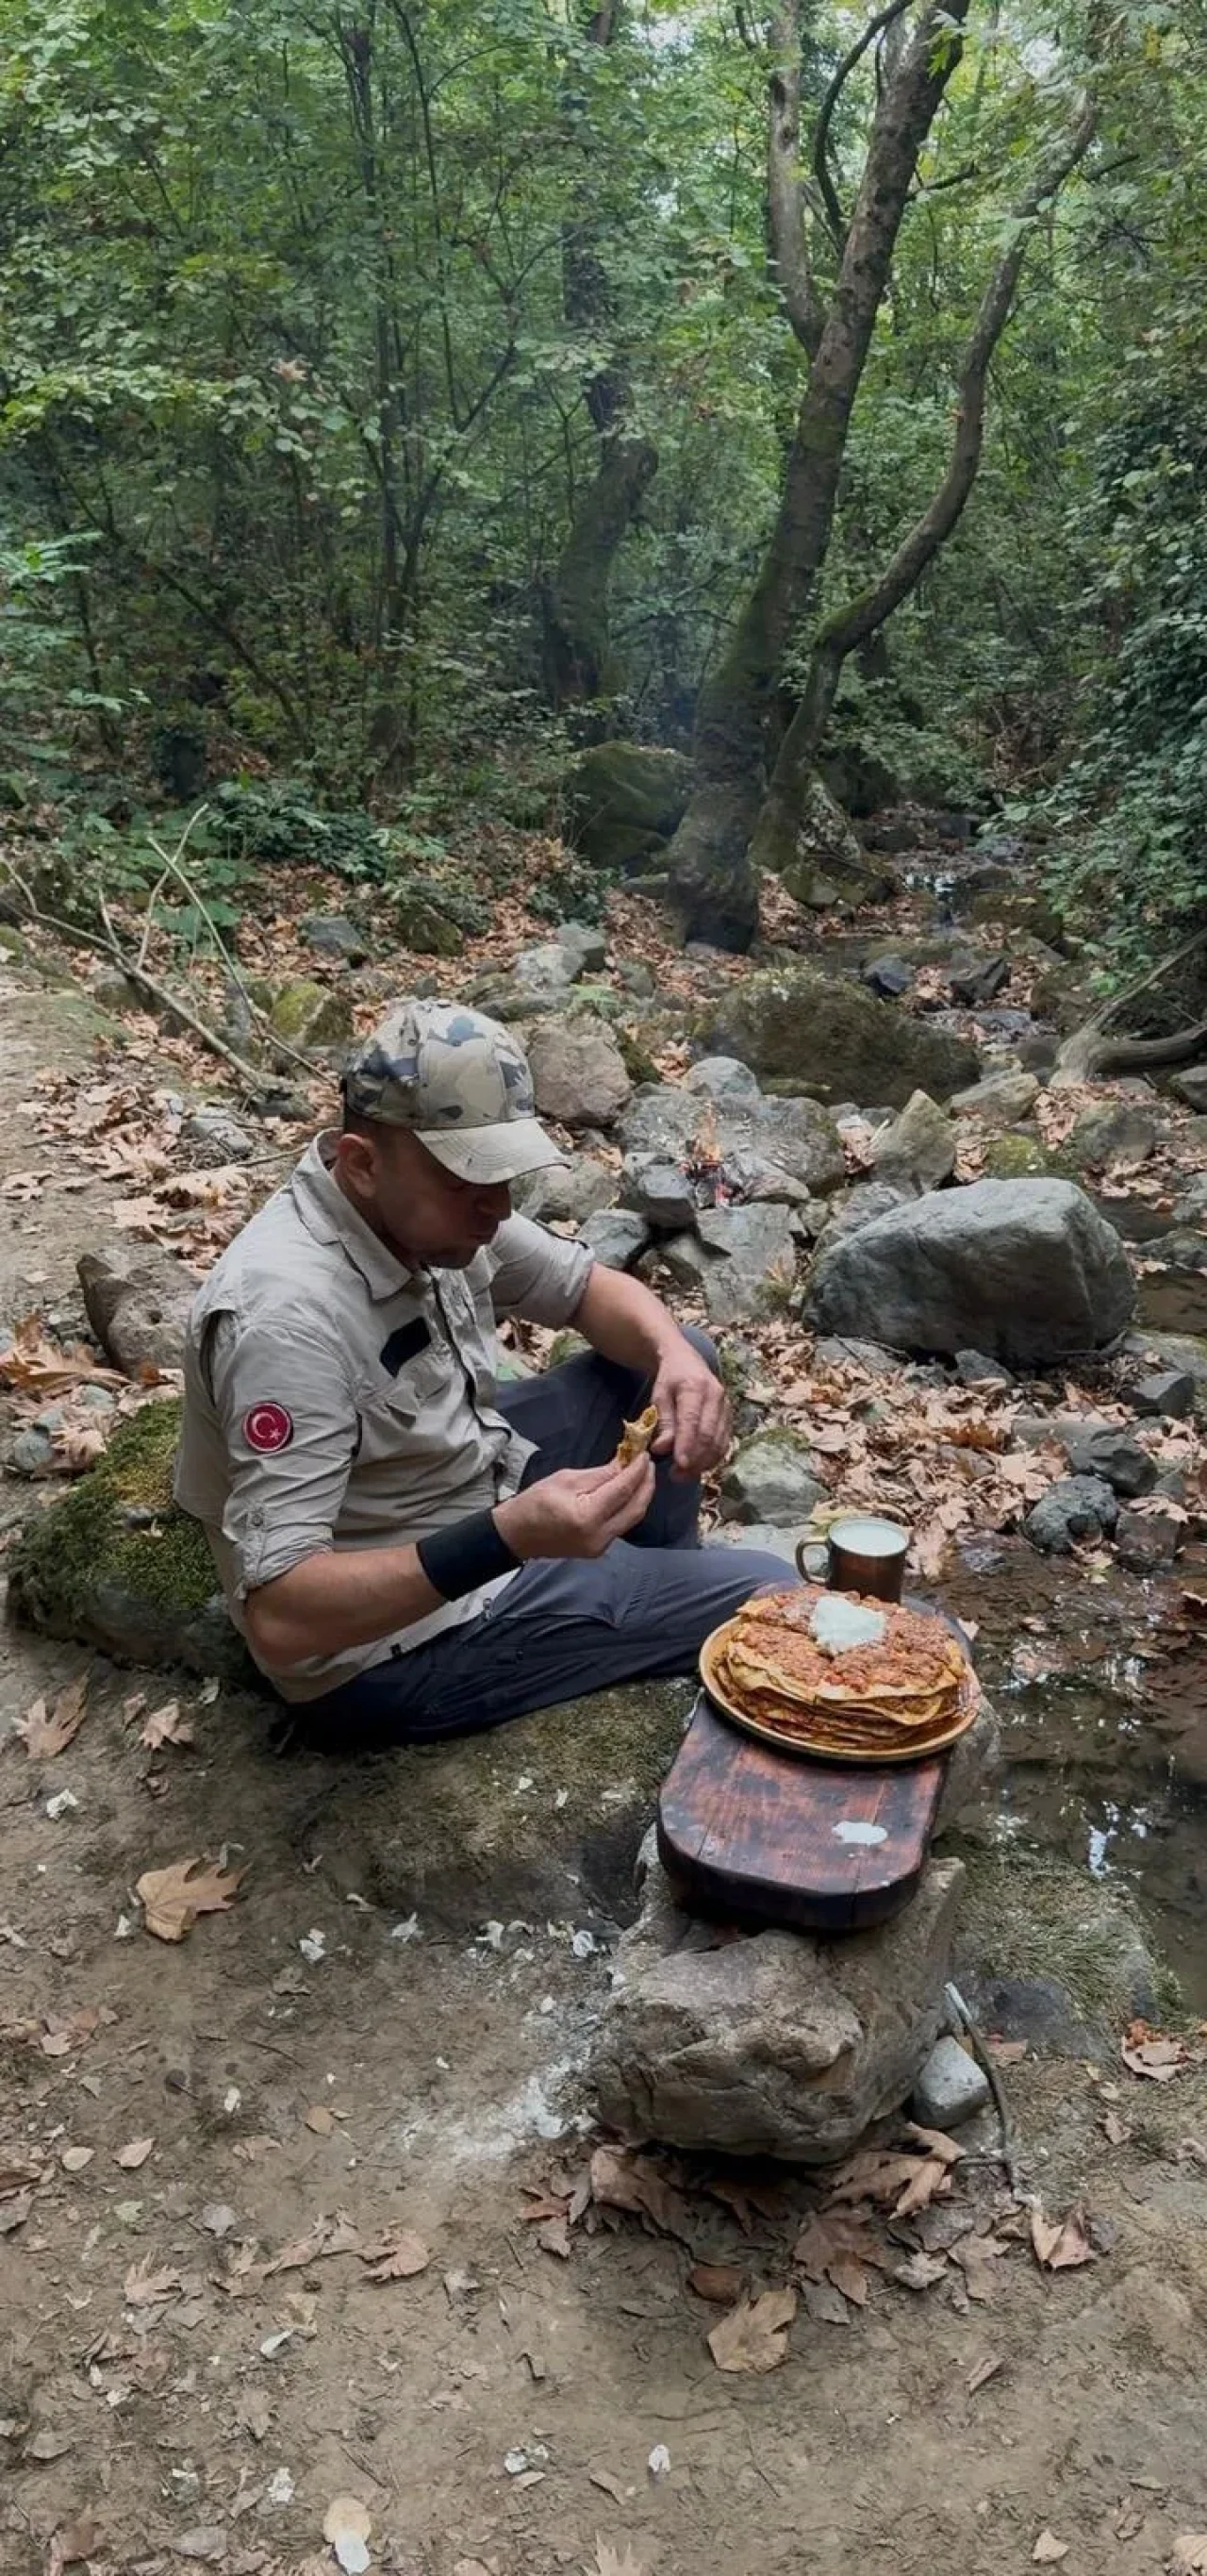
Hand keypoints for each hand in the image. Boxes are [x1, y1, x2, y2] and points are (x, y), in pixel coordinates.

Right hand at [494, 1455, 654, 1561]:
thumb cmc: (534, 1504)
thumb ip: (599, 1475)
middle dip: (646, 1484)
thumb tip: (624, 1464)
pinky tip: (628, 1491)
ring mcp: (601, 1546)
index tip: (644, 1454)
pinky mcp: (599, 1549)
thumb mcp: (566, 1480)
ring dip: (640, 1495)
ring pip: (632, 1518)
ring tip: (641, 1474)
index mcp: (587, 1517)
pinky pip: (621, 1525)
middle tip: (647, 1464)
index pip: (623, 1490)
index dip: (637, 1471)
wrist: (516, 1535)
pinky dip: (628, 1506)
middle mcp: (599, 1536)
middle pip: (636, 1508)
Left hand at [650, 1340, 730, 1477]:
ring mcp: (726, 1407)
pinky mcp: (730, 1417)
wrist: (687, 1361)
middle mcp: (716, 1396)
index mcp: (695, 1387)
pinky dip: (712, 1458)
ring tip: (684, 1475)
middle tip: (676, 1476)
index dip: (687, 1444)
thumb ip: (662, 1422)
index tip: (679, 1464)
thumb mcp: (658, 1396)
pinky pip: (725, 1442)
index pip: (693, 1420)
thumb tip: (661, 1449)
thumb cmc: (669, 1379)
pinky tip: (698, 1467)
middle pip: (709, 1435)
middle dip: (695, 1459)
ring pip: (719, 1442)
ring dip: (703, 1463)